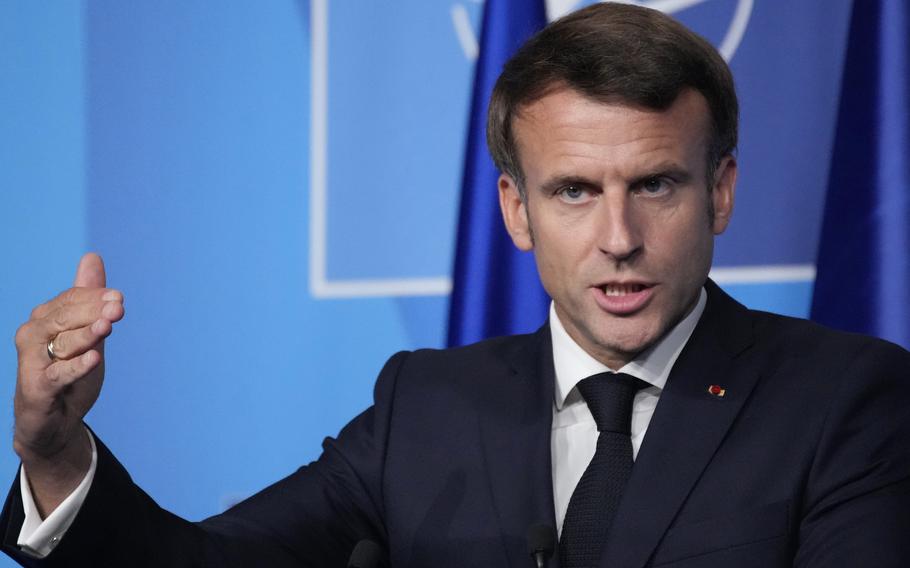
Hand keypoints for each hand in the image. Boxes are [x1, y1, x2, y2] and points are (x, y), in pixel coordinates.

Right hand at [13, 253, 123, 514]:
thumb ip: (89, 300)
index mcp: (45, 319)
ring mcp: (33, 361)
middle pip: (66, 317)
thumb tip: (93, 257)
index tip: (119, 298)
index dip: (96, 297)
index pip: (72, 300)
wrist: (54, 422)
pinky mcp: (37, 388)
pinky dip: (77, 367)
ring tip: (108, 326)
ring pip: (64, 342)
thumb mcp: (86, 334)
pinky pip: (59, 374)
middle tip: (119, 308)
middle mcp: (33, 335)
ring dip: (87, 334)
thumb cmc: (69, 374)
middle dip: (95, 311)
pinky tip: (94, 359)